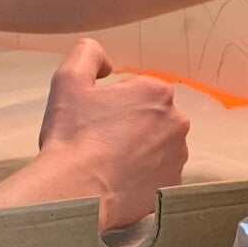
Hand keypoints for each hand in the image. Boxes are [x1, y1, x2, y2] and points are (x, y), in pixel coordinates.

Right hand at [35, 39, 189, 229]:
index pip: (136, 91)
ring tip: (108, 164)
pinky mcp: (172, 187)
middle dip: (129, 126)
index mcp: (157, 92)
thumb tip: (107, 64)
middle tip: (100, 142)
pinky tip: (119, 182)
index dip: (112, 104)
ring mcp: (178, 158)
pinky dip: (143, 177)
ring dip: (138, 151)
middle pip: (150, 118)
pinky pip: (158, 175)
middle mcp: (177, 123)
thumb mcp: (69, 79)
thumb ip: (88, 53)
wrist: (75, 193)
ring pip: (157, 147)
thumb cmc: (72, 136)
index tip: (95, 120)